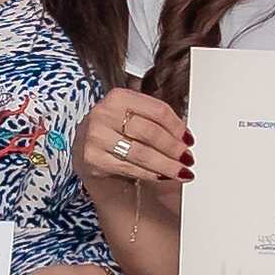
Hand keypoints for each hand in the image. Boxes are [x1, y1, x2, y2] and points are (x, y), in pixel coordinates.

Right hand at [73, 84, 190, 200]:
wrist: (86, 151)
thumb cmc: (115, 131)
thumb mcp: (131, 115)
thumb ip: (156, 120)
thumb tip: (185, 137)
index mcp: (119, 97)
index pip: (157, 110)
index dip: (177, 127)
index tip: (188, 139)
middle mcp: (104, 114)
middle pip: (150, 132)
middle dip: (173, 148)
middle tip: (187, 158)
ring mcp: (97, 137)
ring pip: (141, 153)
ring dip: (166, 165)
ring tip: (181, 171)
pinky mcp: (93, 159)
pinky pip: (130, 168)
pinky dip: (150, 174)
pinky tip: (162, 176)